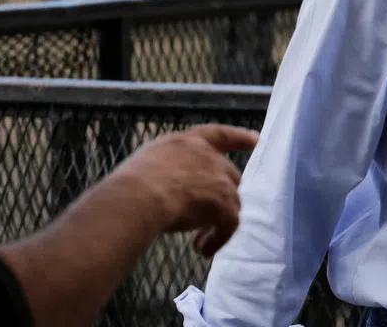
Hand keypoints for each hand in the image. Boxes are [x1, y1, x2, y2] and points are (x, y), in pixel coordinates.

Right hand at [111, 123, 259, 257]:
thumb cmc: (130, 185)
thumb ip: (169, 170)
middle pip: (229, 177)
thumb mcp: (149, 165)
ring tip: (196, 243)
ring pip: (231, 203)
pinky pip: (229, 225)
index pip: (219, 135)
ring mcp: (219, 180)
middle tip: (200, 222)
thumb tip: (170, 190)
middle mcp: (209, 157)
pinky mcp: (224, 204)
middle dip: (219, 199)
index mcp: (187, 143)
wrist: (137, 197)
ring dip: (216, 224)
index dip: (238, 138)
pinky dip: (218, 240)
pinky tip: (202, 251)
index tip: (256, 141)